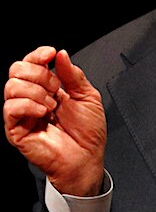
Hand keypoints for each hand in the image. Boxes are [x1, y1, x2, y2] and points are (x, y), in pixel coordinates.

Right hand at [4, 46, 106, 195]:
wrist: (87, 158)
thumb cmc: (88, 132)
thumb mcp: (88, 96)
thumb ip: (73, 75)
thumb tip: (61, 55)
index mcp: (48, 88)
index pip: (31, 63)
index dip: (38, 54)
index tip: (51, 53)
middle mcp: (32, 98)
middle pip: (17, 70)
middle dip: (39, 73)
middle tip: (56, 88)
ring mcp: (23, 114)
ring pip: (12, 86)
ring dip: (36, 90)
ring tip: (52, 104)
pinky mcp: (16, 130)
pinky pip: (11, 108)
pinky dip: (29, 104)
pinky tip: (44, 111)